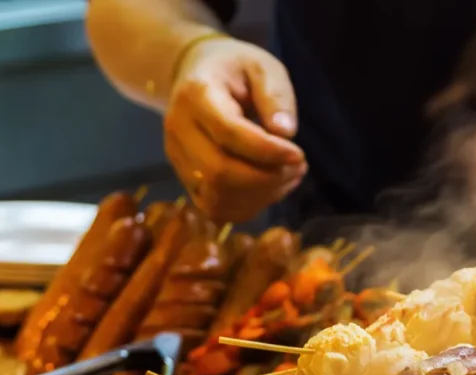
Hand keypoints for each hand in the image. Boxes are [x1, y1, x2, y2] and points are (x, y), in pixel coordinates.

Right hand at [165, 36, 306, 222]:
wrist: (195, 73)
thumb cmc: (235, 69)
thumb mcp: (263, 67)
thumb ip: (276, 95)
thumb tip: (285, 132)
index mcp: (196, 94)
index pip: (228, 133)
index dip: (267, 151)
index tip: (298, 154)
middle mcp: (179, 128)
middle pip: (218, 172)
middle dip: (266, 178)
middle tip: (298, 167)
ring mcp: (177, 156)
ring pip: (216, 195)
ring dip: (260, 196)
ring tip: (289, 177)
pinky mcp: (184, 177)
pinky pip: (214, 206)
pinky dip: (247, 206)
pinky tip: (270, 188)